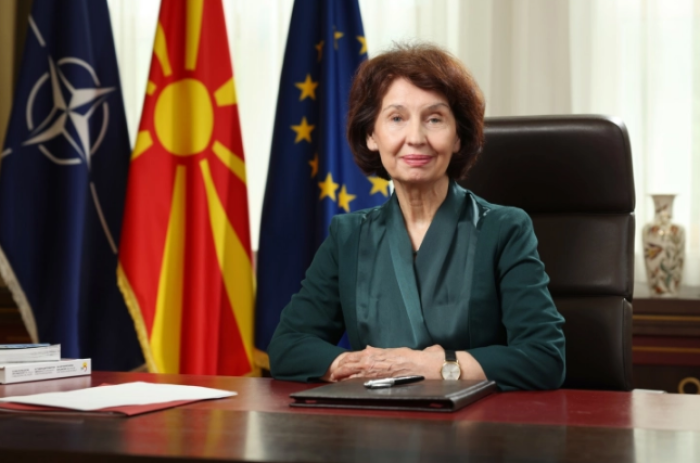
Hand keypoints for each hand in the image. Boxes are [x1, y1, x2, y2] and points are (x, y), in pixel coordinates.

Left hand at [322, 345, 445, 381]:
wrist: (428, 365)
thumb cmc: (415, 359)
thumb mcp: (396, 351)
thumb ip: (380, 351)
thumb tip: (369, 348)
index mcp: (378, 352)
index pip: (356, 355)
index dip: (345, 359)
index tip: (337, 363)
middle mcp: (375, 359)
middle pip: (351, 362)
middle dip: (340, 367)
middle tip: (330, 372)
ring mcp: (377, 369)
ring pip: (354, 371)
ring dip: (343, 374)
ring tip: (334, 378)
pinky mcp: (381, 378)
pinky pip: (363, 380)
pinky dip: (352, 382)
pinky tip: (346, 384)